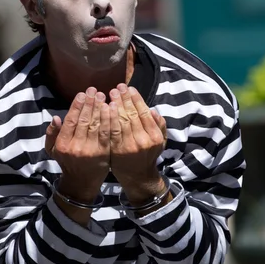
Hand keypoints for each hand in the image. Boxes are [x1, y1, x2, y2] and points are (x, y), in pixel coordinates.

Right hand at [45, 87, 110, 202]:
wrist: (81, 183)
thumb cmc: (67, 163)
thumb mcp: (52, 150)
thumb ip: (52, 134)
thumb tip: (55, 118)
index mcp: (62, 144)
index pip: (70, 121)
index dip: (76, 106)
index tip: (82, 94)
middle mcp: (76, 147)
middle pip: (84, 120)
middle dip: (89, 103)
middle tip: (94, 90)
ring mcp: (90, 150)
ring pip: (96, 125)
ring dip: (100, 108)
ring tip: (103, 96)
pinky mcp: (103, 153)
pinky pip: (107, 133)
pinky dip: (109, 120)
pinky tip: (112, 109)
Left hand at [109, 84, 167, 203]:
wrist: (138, 176)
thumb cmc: (148, 156)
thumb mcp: (160, 142)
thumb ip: (159, 126)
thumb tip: (153, 110)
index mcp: (155, 136)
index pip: (144, 112)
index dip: (136, 99)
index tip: (130, 88)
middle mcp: (143, 141)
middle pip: (132, 114)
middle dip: (124, 99)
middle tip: (117, 87)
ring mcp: (129, 146)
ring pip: (121, 121)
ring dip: (115, 105)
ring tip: (110, 94)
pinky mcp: (117, 150)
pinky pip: (112, 131)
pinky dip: (108, 118)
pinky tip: (104, 108)